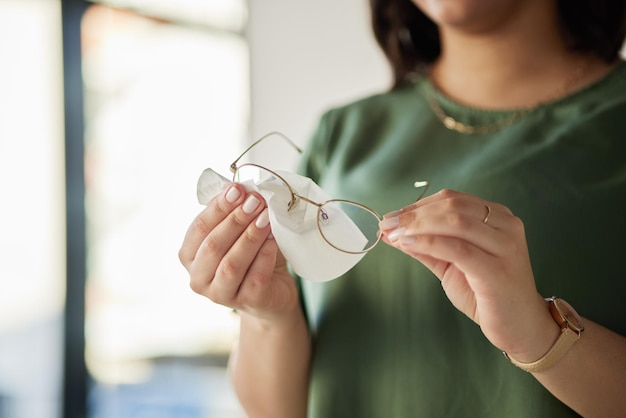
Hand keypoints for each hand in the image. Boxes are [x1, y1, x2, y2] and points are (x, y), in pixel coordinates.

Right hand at [179, 183, 298, 322]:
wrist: (274, 290)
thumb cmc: (252, 256)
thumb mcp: (238, 232)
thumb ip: (234, 212)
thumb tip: (241, 188)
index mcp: (189, 255)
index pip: (199, 228)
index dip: (218, 207)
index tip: (238, 189)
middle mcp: (198, 278)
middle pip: (213, 245)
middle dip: (236, 220)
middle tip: (256, 201)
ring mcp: (220, 294)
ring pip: (232, 263)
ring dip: (250, 237)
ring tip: (266, 217)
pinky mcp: (247, 302)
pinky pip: (255, 276)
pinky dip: (265, 255)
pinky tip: (273, 240)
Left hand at [379, 189, 558, 360]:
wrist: (521, 327)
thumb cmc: (487, 293)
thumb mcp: (451, 264)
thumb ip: (426, 246)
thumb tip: (392, 232)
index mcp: (497, 217)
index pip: (452, 199)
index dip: (417, 205)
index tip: (391, 217)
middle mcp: (505, 225)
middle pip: (452, 206)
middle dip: (413, 214)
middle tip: (386, 224)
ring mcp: (505, 246)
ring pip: (455, 222)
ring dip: (417, 226)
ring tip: (393, 234)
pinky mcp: (497, 270)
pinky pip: (457, 248)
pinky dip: (428, 242)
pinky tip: (408, 244)